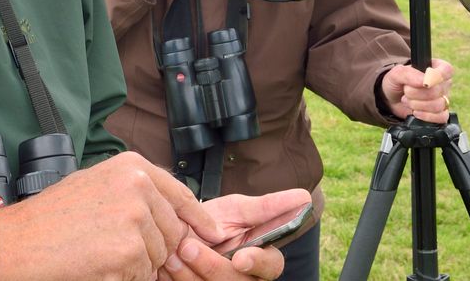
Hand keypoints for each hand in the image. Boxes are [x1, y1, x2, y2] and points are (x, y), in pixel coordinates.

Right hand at [0, 151, 216, 280]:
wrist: (17, 242)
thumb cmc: (49, 218)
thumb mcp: (96, 185)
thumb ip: (135, 193)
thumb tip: (169, 215)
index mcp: (132, 166)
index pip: (180, 193)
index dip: (198, 218)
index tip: (213, 233)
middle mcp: (139, 186)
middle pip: (172, 231)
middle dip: (156, 249)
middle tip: (119, 251)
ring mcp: (136, 218)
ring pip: (159, 256)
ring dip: (136, 265)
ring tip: (99, 253)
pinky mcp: (130, 250)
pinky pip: (142, 275)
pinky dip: (123, 277)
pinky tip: (97, 265)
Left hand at [158, 189, 310, 280]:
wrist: (178, 231)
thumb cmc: (213, 222)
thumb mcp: (238, 210)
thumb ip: (268, 207)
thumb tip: (304, 197)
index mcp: (261, 259)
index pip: (271, 266)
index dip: (257, 263)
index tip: (241, 256)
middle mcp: (244, 279)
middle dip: (210, 266)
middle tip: (187, 246)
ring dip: (187, 273)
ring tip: (172, 252)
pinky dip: (175, 279)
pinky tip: (165, 264)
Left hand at [380, 59, 453, 123]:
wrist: (392, 99)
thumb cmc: (397, 83)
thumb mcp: (396, 73)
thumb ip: (409, 73)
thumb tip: (425, 81)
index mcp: (436, 68)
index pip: (447, 70)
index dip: (436, 77)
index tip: (423, 82)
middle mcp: (443, 83)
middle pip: (438, 91)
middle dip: (416, 93)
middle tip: (406, 91)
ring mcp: (443, 99)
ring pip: (439, 105)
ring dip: (418, 105)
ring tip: (408, 101)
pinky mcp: (441, 113)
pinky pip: (441, 117)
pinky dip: (426, 116)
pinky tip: (415, 112)